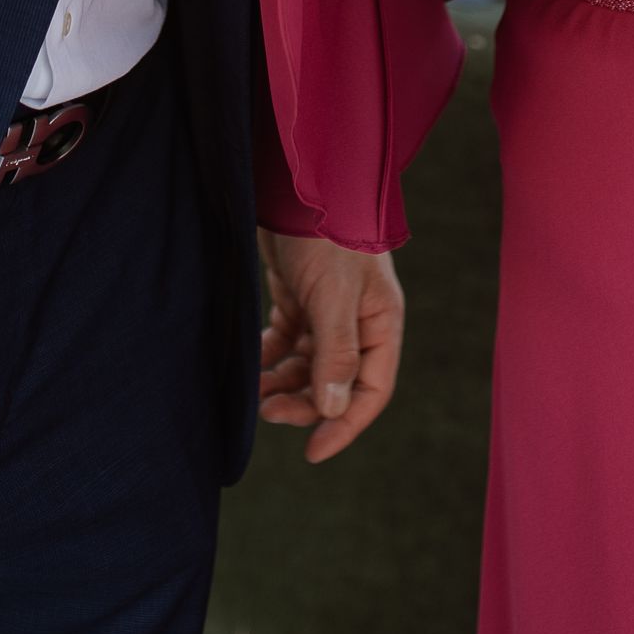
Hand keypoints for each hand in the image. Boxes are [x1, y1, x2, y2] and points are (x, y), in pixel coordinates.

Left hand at [258, 230, 404, 463]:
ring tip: (256, 395)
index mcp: (380, 323)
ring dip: (284, 384)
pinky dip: (270, 357)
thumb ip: (336, 352)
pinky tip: (252, 364)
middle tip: (269, 413)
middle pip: (335, 383)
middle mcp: (357, 321)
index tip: (313, 453)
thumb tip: (334, 410)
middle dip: (304, 403)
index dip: (345, 424)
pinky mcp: (298, 296)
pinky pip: (286, 342)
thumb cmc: (327, 233)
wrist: (295, 180)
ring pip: (307, 366)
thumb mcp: (334, 295)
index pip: (371, 390)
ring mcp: (326, 309)